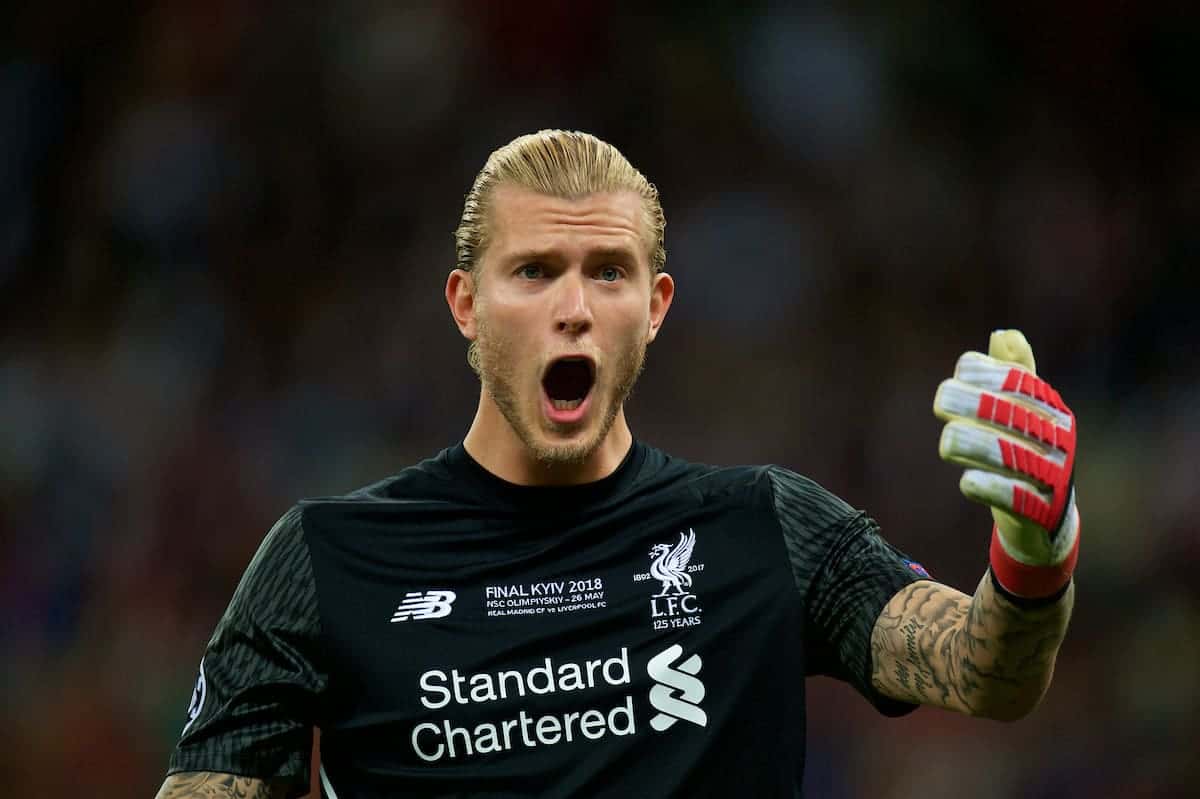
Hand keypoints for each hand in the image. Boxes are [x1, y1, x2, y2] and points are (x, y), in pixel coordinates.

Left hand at [933, 330, 1079, 598]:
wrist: (1048, 519)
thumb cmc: (1028, 453)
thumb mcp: (1024, 412)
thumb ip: (1015, 372)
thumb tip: (1004, 333)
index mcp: (1051, 409)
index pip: (1009, 377)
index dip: (974, 374)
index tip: (960, 381)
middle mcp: (1055, 438)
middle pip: (997, 408)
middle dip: (959, 403)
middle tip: (944, 408)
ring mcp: (1050, 474)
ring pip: (995, 450)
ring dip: (962, 441)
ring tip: (949, 444)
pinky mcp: (1037, 511)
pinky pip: (1002, 494)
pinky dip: (978, 484)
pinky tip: (968, 481)